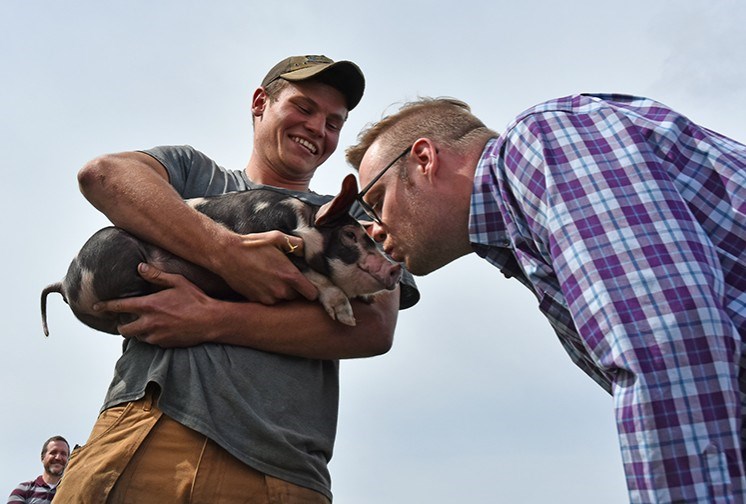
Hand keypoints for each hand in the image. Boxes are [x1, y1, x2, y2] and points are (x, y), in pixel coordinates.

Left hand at [93, 263, 222, 346]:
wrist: (211, 321)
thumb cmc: (196, 299)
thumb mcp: (178, 281)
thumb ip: (156, 275)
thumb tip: (139, 267)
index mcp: (149, 305)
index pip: (119, 307)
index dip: (104, 307)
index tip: (95, 307)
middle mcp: (149, 323)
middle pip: (123, 328)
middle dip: (121, 324)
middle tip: (124, 319)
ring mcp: (156, 335)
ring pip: (136, 337)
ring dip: (136, 331)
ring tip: (144, 323)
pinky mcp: (164, 344)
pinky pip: (150, 342)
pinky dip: (150, 336)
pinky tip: (159, 329)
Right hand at [216, 230, 318, 304]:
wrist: (226, 254)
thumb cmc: (253, 244)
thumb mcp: (278, 237)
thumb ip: (297, 244)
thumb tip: (307, 250)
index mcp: (290, 276)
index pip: (312, 294)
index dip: (312, 289)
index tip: (307, 284)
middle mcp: (280, 291)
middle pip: (297, 297)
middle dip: (295, 289)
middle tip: (286, 276)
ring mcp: (267, 298)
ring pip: (282, 299)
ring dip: (280, 292)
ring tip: (271, 277)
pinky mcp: (256, 300)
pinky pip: (268, 300)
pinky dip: (267, 294)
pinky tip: (261, 281)